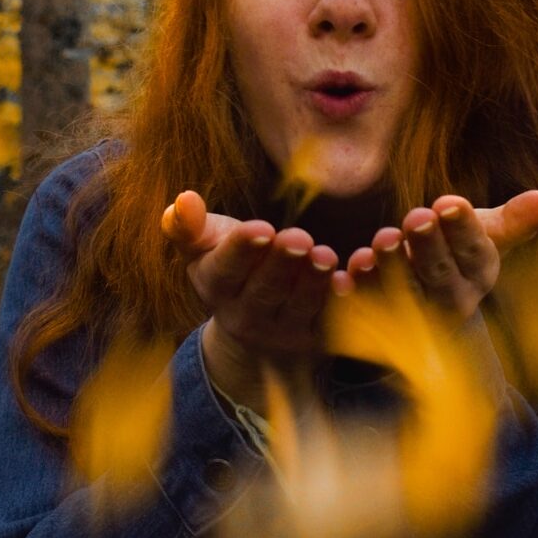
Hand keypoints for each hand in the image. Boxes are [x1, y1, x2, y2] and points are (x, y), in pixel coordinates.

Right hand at [161, 190, 337, 409]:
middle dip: (283, 264)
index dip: (242, 250)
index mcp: (216, 287)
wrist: (257, 332)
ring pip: (303, 306)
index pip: (226, 269)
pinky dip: (348, 300)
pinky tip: (355, 280)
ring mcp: (285, 331)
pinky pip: (337, 319)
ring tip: (326, 257)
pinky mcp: (320, 339)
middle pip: (266, 290)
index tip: (261, 228)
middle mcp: (248, 316)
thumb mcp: (206, 249)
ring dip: (315, 282)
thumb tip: (183, 199)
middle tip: (300, 239)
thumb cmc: (232, 271)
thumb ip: (189, 226)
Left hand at [338, 191, 537, 319]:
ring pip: (402, 297)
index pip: (476, 253)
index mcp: (479, 274)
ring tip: (380, 240)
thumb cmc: (456, 254)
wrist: (427, 306)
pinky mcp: (377, 325)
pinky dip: (355, 295)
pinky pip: (365, 313)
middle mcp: (451, 301)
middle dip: (427, 247)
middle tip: (415, 216)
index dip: (463, 229)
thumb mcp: (486, 234)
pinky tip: (345, 274)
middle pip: (440, 277)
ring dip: (390, 269)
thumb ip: (514, 219)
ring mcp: (414, 318)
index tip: (448, 202)